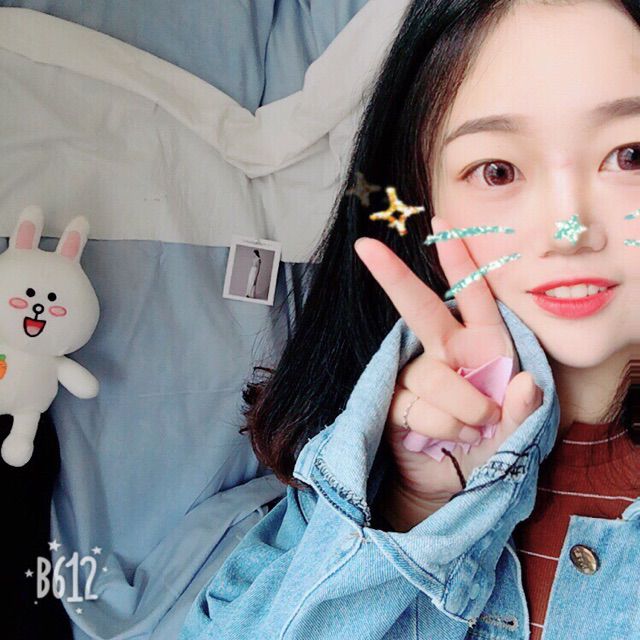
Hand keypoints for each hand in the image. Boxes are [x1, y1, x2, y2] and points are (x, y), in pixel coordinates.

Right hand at [354, 216, 542, 521]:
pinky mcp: (395, 403)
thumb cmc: (490, 440)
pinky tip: (451, 437)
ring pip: (431, 375)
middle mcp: (446, 352)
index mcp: (482, 344)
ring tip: (476, 426)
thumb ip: (524, 409)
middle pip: (419, 309)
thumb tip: (522, 383)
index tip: (443, 225)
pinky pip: (416, 408)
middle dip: (394, 277)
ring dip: (461, 406)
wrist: (456, 477)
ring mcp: (416, 376)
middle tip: (366, 248)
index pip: (473, 296)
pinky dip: (441, 427)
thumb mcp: (518, 427)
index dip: (460, 262)